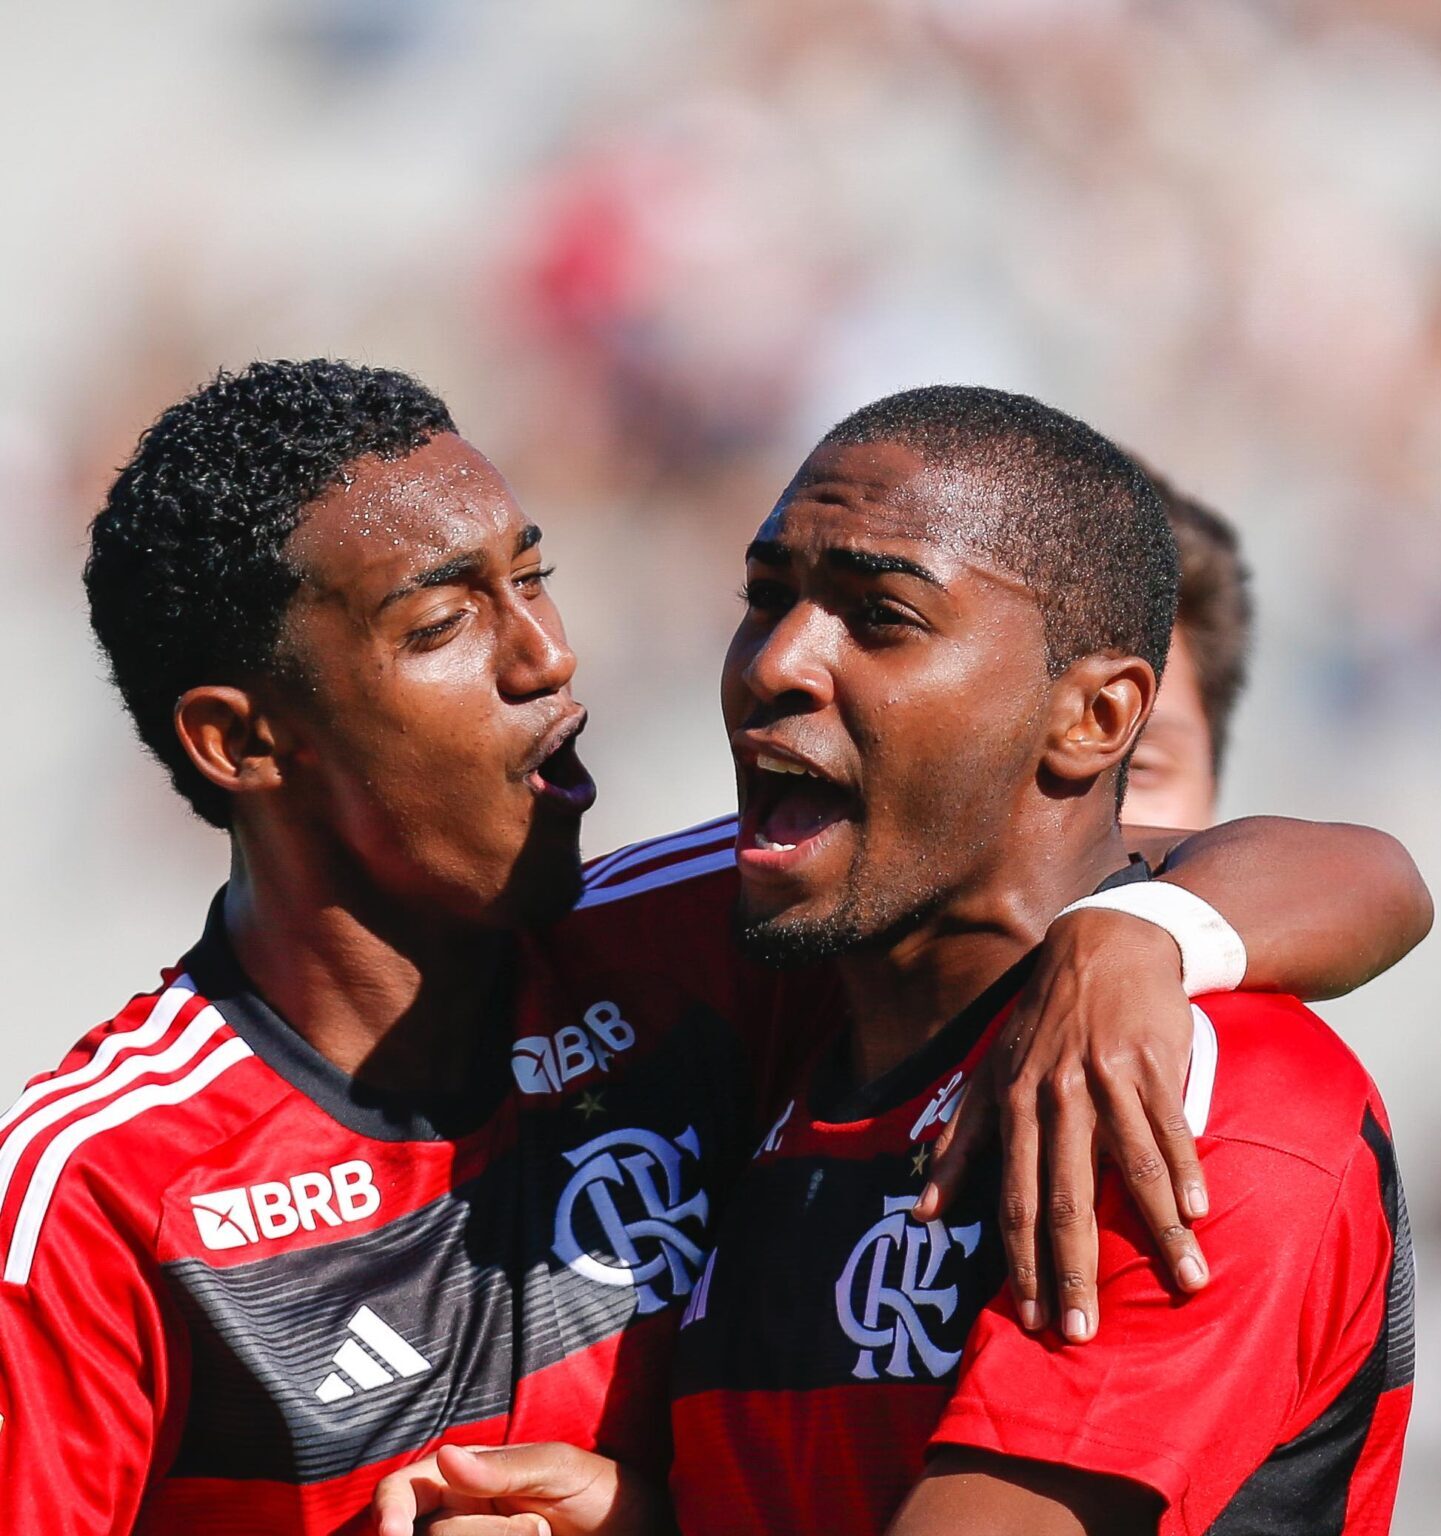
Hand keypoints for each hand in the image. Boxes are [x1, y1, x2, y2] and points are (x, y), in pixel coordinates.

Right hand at [372, 1443, 667, 1535]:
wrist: (632, 1530)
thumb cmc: (597, 1491)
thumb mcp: (559, 1469)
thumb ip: (504, 1468)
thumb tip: (446, 1458)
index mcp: (464, 1476)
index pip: (402, 1488)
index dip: (389, 1510)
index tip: (393, 1533)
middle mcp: (459, 1513)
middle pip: (432, 1533)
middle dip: (482, 1534)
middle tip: (539, 1529)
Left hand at [913, 908, 1209, 1342]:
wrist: (1101, 946)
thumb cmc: (1041, 1024)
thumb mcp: (988, 1072)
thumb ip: (959, 1142)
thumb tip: (921, 1211)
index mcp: (1013, 1104)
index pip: (1012, 1196)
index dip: (1020, 1260)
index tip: (1031, 1318)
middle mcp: (1056, 1096)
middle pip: (1064, 1194)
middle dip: (1072, 1266)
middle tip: (1083, 1331)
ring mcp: (1107, 1079)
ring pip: (1132, 1166)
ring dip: (1159, 1230)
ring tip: (1186, 1284)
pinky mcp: (1153, 1062)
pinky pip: (1171, 1125)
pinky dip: (1186, 1169)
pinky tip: (1200, 1212)